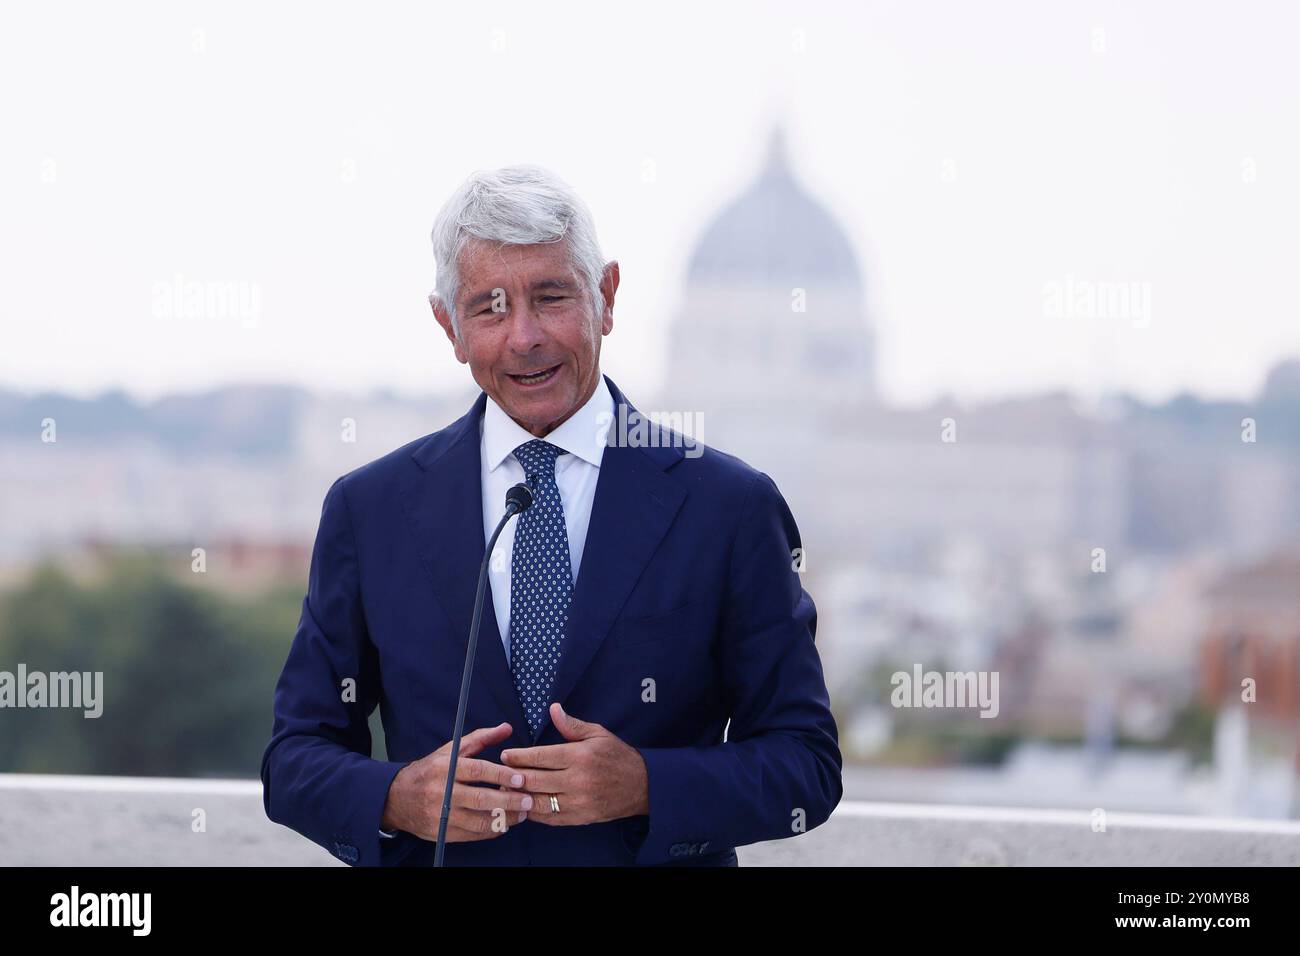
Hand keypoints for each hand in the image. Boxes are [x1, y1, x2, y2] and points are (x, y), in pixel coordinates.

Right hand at [381, 722, 534, 841]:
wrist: (396, 798)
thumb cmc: (430, 770)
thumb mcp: (451, 750)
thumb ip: (480, 738)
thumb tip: (506, 727)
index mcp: (445, 768)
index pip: (478, 771)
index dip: (502, 775)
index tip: (522, 778)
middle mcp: (441, 792)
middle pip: (481, 799)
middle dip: (509, 801)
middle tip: (529, 801)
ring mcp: (440, 815)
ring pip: (478, 821)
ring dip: (504, 819)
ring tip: (522, 814)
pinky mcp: (440, 833)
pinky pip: (471, 835)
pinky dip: (490, 831)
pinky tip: (504, 824)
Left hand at [500, 703, 648, 825]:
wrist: (641, 786)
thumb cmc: (617, 756)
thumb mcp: (597, 734)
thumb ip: (572, 725)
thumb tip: (553, 709)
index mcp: (579, 756)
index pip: (540, 757)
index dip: (519, 756)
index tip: (505, 755)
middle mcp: (576, 780)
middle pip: (534, 780)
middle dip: (513, 776)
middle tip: (499, 772)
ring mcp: (577, 802)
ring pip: (538, 801)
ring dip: (519, 796)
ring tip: (506, 790)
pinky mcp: (579, 817)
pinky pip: (549, 818)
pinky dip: (533, 813)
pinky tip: (524, 805)